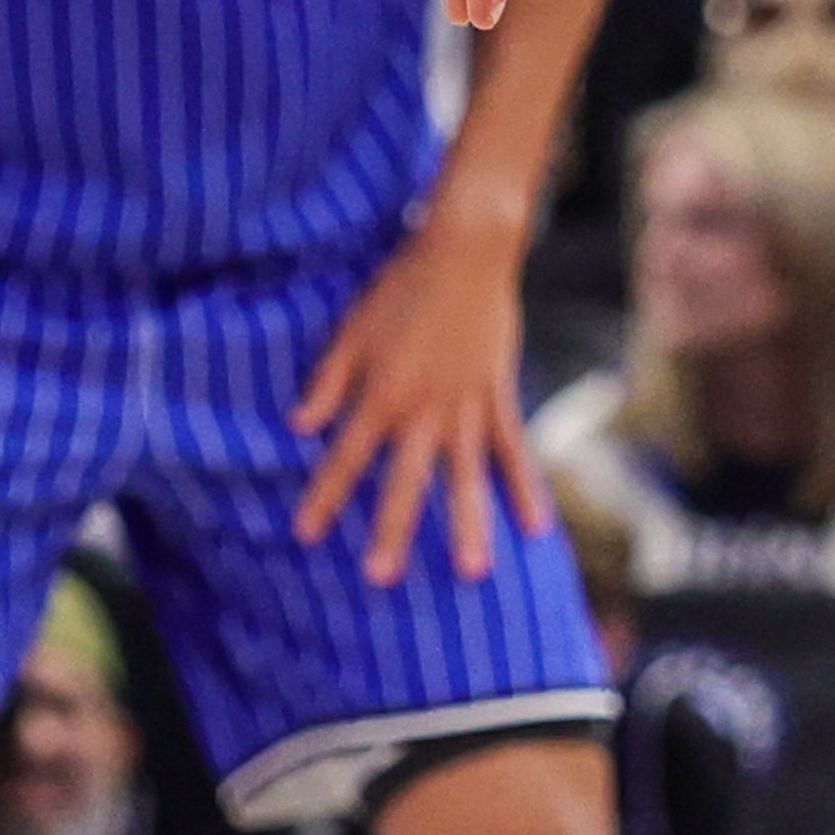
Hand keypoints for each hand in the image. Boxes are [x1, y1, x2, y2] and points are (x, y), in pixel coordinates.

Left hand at [290, 217, 549, 582]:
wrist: (463, 256)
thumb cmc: (398, 289)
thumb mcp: (351, 331)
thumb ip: (328, 381)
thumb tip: (300, 426)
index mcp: (380, 394)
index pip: (344, 457)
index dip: (324, 495)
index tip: (306, 534)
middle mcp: (423, 410)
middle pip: (403, 481)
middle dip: (390, 530)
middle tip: (379, 577)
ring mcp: (466, 408)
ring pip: (465, 478)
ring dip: (467, 527)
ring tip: (470, 573)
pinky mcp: (498, 398)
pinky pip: (512, 453)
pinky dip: (525, 490)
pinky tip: (535, 529)